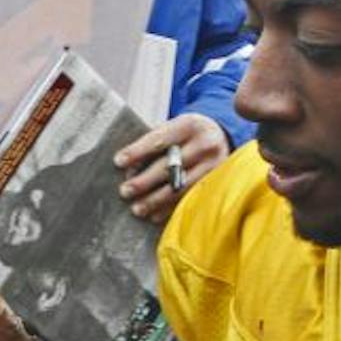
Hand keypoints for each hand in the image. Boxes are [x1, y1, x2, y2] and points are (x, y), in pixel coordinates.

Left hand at [114, 113, 230, 223]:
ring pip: (180, 187)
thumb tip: (128, 169)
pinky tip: (154, 215)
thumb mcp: (175, 128)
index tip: (118, 161)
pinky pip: (190, 200)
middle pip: (170, 165)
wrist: (221, 138)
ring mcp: (215, 166)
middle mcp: (205, 144)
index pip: (159, 139)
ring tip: (137, 208)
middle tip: (125, 191)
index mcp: (190, 125)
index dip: (138, 151)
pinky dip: (169, 209)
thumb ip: (155, 143)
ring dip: (155, 200)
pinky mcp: (218, 184)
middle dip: (144, 181)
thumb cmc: (187, 135)